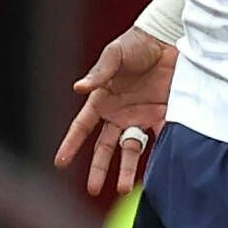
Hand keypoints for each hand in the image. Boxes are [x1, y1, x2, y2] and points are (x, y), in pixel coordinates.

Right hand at [54, 27, 175, 195]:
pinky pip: (161, 139)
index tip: (60, 162)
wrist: (168, 38)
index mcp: (101, 100)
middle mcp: (118, 113)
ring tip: (124, 189)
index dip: (70, 144)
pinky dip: (161, 153)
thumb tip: (78, 88)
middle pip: (105, 147)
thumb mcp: (114, 55)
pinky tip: (159, 169)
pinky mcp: (163, 115)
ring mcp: (140, 116)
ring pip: (131, 150)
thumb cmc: (135, 43)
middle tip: (94, 189)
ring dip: (127, 169)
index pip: (82, 127)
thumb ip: (99, 74)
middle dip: (99, 169)